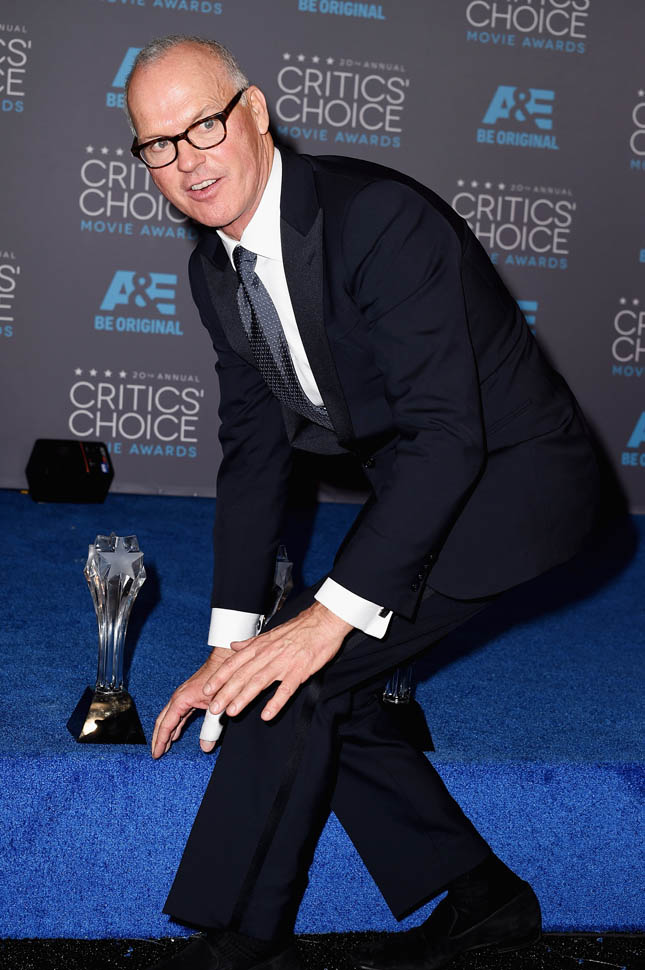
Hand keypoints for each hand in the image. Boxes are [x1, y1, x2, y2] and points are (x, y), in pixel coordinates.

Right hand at [151, 647, 231, 759]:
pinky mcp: (190, 697)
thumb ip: (211, 728)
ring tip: (163, 747)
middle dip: (158, 738)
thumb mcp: (217, 708)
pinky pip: (178, 714)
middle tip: (156, 753)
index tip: (157, 753)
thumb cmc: (221, 679)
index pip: (166, 724)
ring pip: (169, 717)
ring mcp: (183, 696)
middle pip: (162, 721)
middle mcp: (179, 697)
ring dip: (166, 733)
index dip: (161, 740)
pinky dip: (174, 725)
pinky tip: (175, 734)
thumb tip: (205, 747)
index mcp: (182, 699)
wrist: (226, 661)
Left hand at [202, 602, 352, 721]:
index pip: (234, 662)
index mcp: (260, 646)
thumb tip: (234, 646)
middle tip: (213, 709)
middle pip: (242, 675)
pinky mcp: (300, 671)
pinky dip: (276, 702)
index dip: (220, 677)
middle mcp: (268, 654)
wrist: (324, 622)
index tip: (207, 690)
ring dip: (244, 697)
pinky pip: (286, 689)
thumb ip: (250, 643)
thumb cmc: (299, 629)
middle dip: (226, 692)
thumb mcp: (270, 633)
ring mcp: (283, 663)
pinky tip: (267, 715)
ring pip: (259, 682)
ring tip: (232, 712)